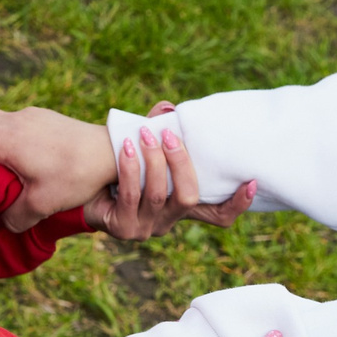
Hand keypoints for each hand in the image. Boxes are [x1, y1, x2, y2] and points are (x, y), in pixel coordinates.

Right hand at [0, 91, 113, 231]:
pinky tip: (0, 152)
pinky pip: (7, 121)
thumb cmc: (78, 175)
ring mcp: (29, 117)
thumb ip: (18, 216)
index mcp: (6, 138)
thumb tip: (4, 226)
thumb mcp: (45, 203)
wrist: (114, 150)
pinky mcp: (42, 120)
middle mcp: (14, 121)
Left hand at [85, 103, 258, 239]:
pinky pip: (129, 196)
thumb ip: (159, 132)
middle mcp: (168, 222)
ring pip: (156, 196)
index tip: (252, 181)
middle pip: (188, 199)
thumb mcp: (145, 152)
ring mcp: (146, 228)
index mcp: (180, 206)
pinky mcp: (122, 228)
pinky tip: (125, 147)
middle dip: (180, 164)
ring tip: (143, 135)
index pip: (219, 216)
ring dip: (152, 162)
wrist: (84, 189)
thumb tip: (168, 108)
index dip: (238, 204)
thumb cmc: (121, 169)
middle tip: (168, 135)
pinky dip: (129, 168)